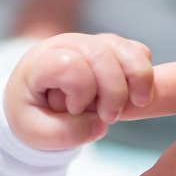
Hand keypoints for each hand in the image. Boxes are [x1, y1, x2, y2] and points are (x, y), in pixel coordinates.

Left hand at [4, 32, 153, 149]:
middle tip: (109, 118)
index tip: (73, 109)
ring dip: (138, 80)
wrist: (34, 100)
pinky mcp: (112, 49)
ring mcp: (92, 43)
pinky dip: (144, 73)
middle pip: (102, 56)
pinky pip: (139, 50)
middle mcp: (68, 44)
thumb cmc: (32, 113)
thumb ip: (65, 133)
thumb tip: (100, 124)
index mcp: (41, 62)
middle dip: (114, 92)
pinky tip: (137, 94)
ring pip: (126, 49)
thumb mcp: (35, 133)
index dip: (80, 91)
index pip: (71, 65)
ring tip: (138, 104)